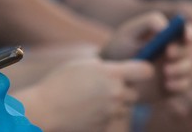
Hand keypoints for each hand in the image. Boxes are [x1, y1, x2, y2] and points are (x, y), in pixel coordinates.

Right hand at [25, 58, 150, 131]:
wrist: (46, 110)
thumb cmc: (61, 82)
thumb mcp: (85, 64)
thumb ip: (107, 67)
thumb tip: (122, 69)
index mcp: (111, 74)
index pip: (145, 71)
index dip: (142, 70)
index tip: (136, 72)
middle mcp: (116, 94)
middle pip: (135, 92)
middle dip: (124, 90)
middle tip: (105, 88)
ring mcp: (111, 113)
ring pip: (125, 108)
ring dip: (116, 104)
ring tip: (94, 100)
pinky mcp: (106, 127)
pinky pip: (113, 120)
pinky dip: (105, 116)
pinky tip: (89, 111)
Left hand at [101, 13, 191, 98]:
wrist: (112, 74)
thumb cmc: (121, 48)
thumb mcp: (130, 32)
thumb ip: (148, 22)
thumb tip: (166, 27)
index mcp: (167, 35)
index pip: (186, 30)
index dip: (190, 32)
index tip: (186, 37)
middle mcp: (174, 51)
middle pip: (189, 50)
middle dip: (181, 52)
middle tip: (168, 54)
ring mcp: (174, 69)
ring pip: (188, 68)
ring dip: (181, 68)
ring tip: (165, 71)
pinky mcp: (172, 86)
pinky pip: (184, 85)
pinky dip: (179, 84)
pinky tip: (167, 84)